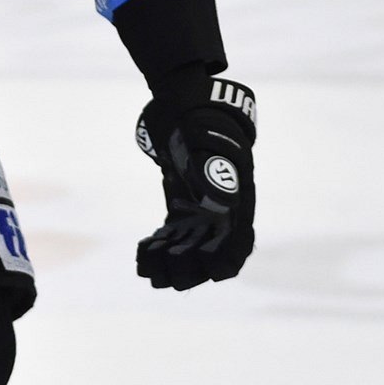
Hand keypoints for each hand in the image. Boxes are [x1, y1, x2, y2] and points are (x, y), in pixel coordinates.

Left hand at [136, 79, 256, 289]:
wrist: (184, 107)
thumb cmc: (198, 122)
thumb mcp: (204, 141)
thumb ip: (213, 171)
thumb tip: (222, 206)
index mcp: (238, 198)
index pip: (240, 240)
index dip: (228, 260)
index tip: (212, 273)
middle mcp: (223, 211)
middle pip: (213, 253)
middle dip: (192, 270)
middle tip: (164, 277)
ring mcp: (202, 212)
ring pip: (191, 249)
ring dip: (172, 263)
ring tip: (148, 268)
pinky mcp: (182, 210)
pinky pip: (174, 236)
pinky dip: (159, 248)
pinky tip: (143, 250)